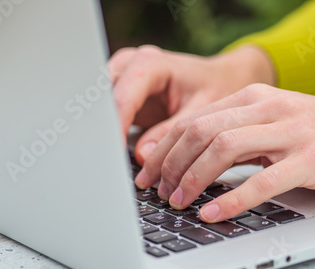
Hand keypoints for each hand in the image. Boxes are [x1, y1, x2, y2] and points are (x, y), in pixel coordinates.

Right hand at [108, 45, 274, 164]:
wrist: (218, 79)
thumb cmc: (214, 89)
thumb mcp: (200, 111)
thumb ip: (171, 132)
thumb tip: (143, 156)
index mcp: (151, 64)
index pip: (122, 97)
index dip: (114, 127)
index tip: (112, 154)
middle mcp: (130, 65)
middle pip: (101, 97)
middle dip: (100, 128)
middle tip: (103, 159)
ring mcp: (122, 77)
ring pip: (96, 104)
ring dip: (100, 130)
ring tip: (103, 158)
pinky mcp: (120, 93)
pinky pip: (104, 112)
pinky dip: (105, 131)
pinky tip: (109, 152)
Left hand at [135, 84, 314, 221]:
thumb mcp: (275, 125)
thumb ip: (238, 134)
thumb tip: (191, 161)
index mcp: (255, 97)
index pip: (194, 119)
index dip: (164, 148)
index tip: (146, 173)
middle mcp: (270, 107)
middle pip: (201, 132)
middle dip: (169, 164)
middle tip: (156, 191)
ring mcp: (292, 131)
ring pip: (224, 150)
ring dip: (192, 179)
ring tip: (177, 202)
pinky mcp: (313, 158)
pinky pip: (262, 181)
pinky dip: (231, 200)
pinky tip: (212, 214)